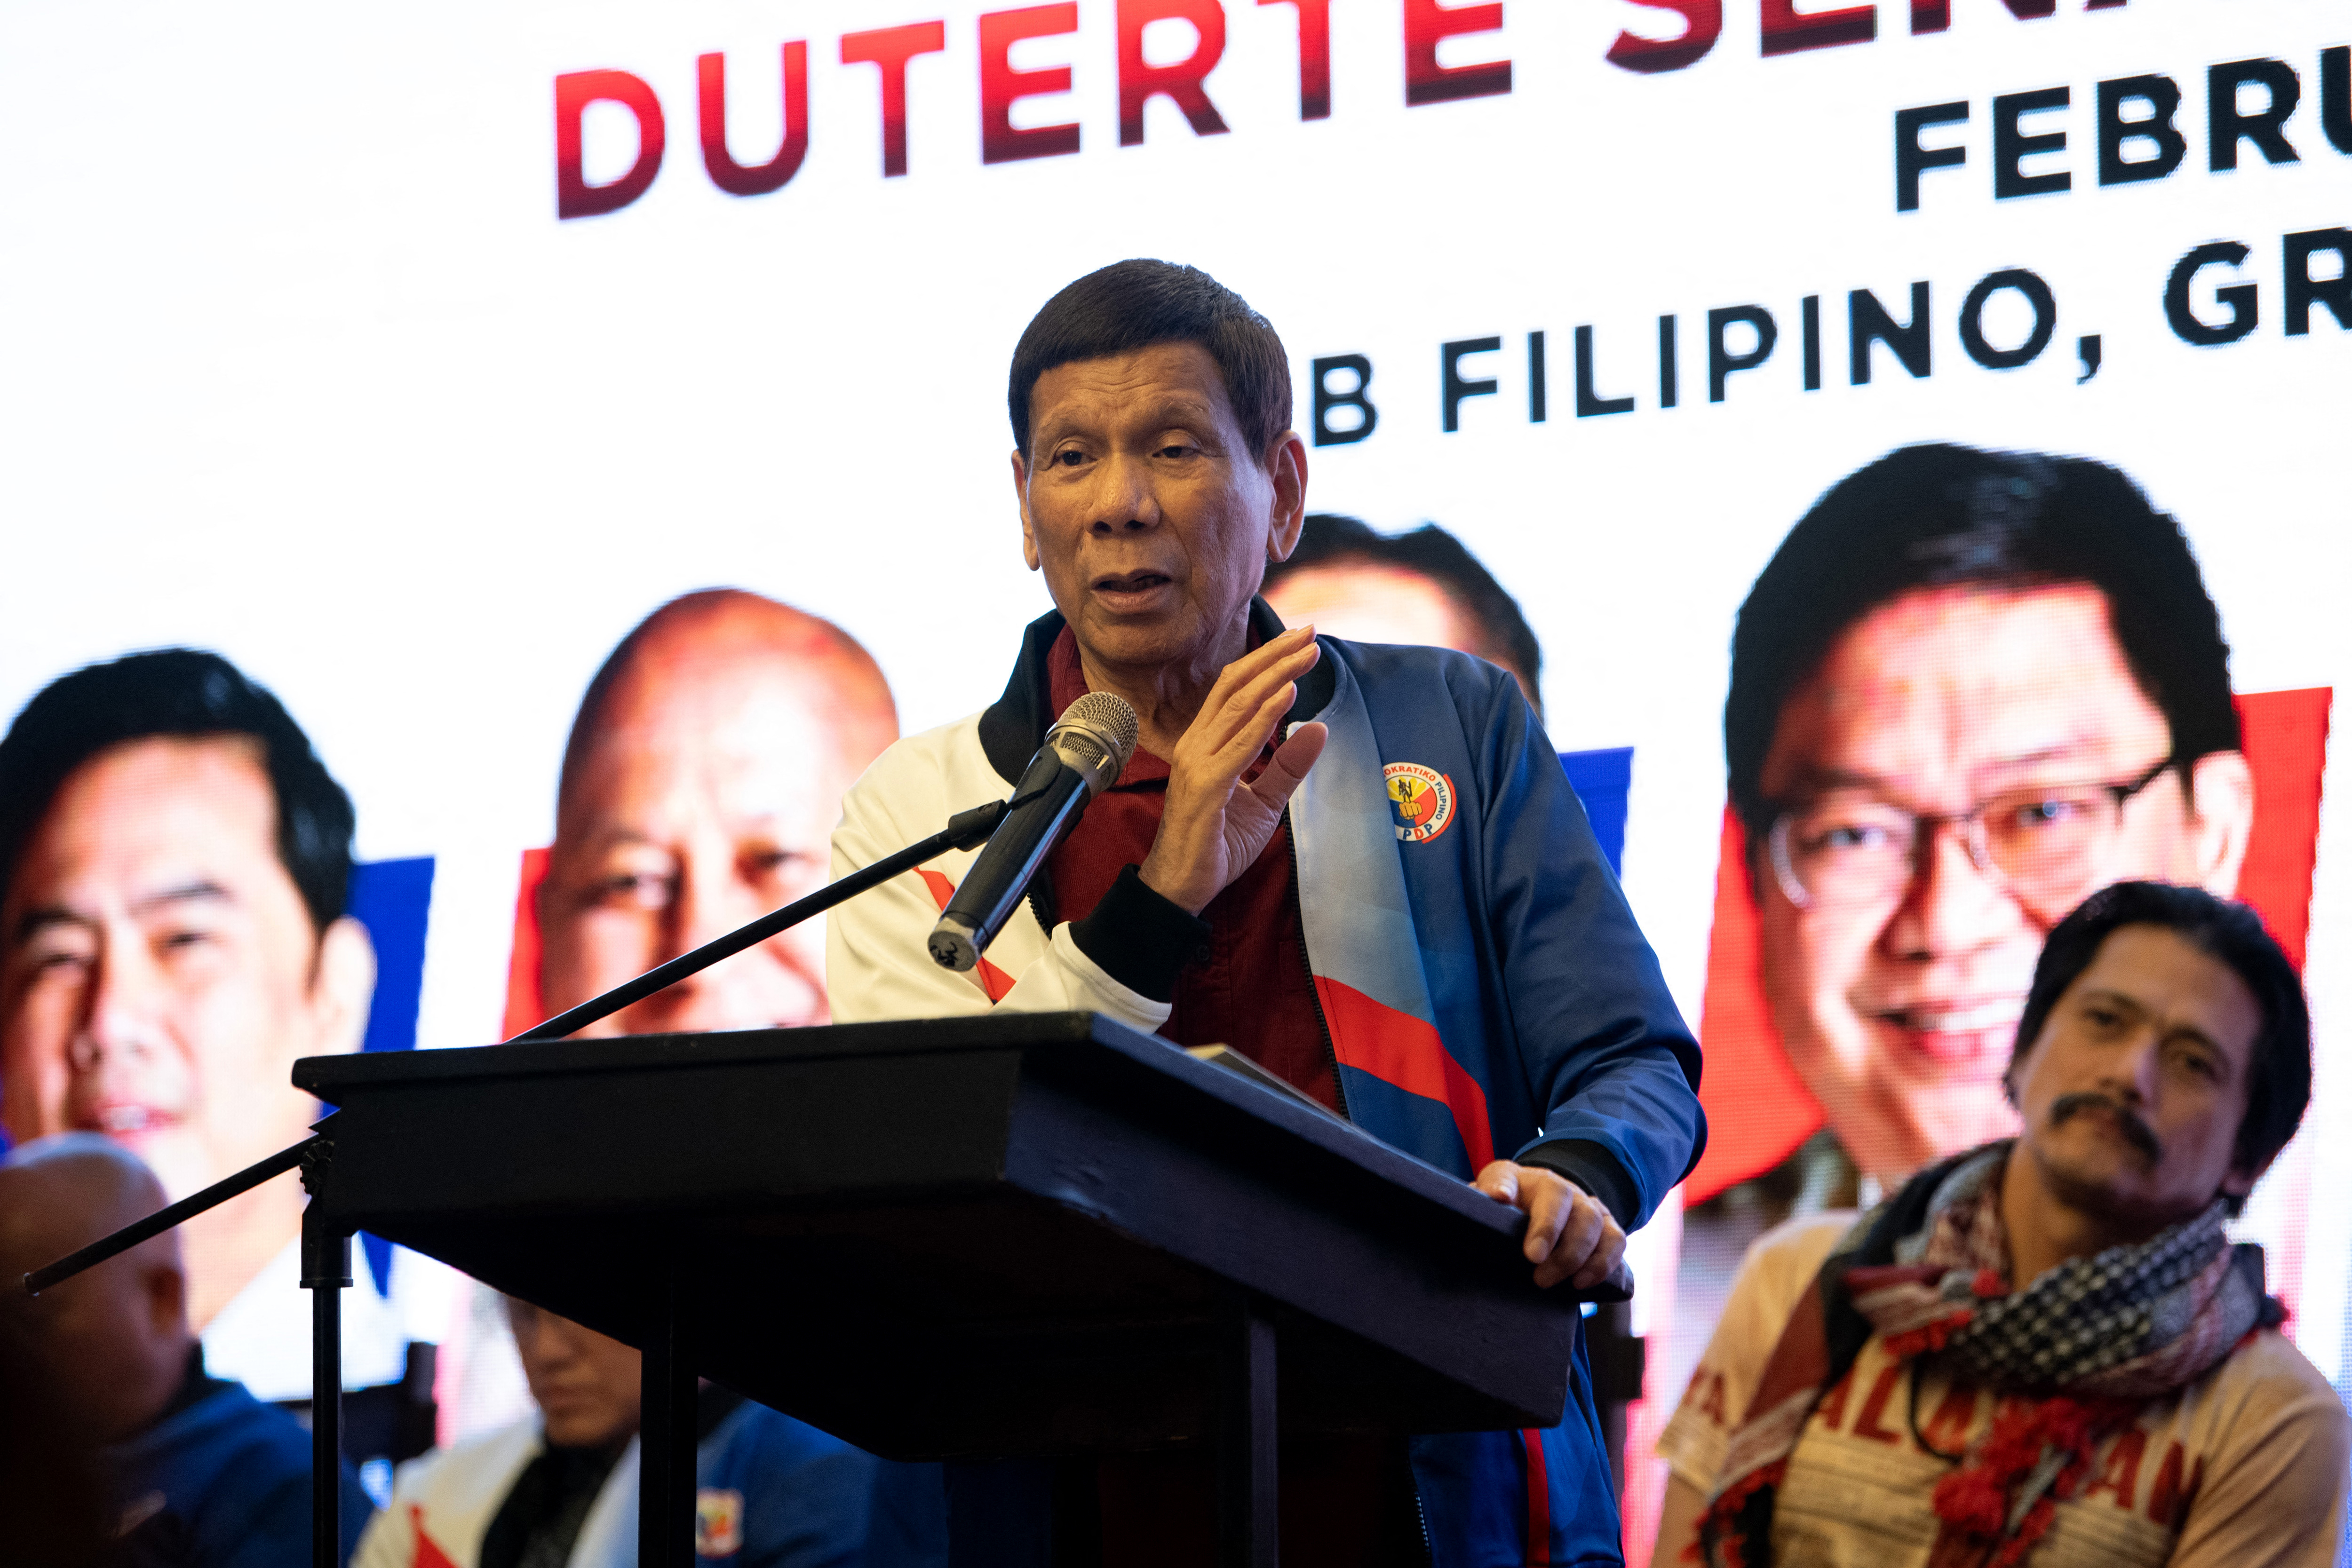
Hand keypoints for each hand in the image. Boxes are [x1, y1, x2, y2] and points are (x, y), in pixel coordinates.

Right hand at [1139, 627, 1328, 914]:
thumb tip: (1319, 728)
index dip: (1268, 662)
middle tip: (1311, 633)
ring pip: (1238, 707)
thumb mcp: (1265, 801)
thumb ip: (1289, 765)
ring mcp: (1197, 763)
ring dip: (1276, 677)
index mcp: (1206, 743)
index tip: (1303, 642)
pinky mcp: (1205, 787)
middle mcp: (1197, 744)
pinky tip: (1287, 697)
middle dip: (1275, 657)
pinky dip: (1263, 719)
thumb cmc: (1216, 843)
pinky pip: (1238, 746)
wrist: (1181, 886)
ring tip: (1306, 654)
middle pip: (1237, 686)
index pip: (1236, 690)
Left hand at [1473, 1160, 1626, 1290]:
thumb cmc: (1507, 1221)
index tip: (1499, 1199)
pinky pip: (1615, 1239)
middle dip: (1549, 1230)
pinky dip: (1603, 1263)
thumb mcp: (1485, 1214)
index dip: (1503, 1186)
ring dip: (1574, 1254)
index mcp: (1517, 1179)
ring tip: (1549, 1281)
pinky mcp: (1606, 1226)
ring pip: (1591, 1219)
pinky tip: (1581, 1283)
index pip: (1505, 1176)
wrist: (1538, 1221)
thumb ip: (1479, 1209)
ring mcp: (1584, 1204)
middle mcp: (1555, 1185)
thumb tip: (1490, 1203)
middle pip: (1560, 1195)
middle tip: (1533, 1263)